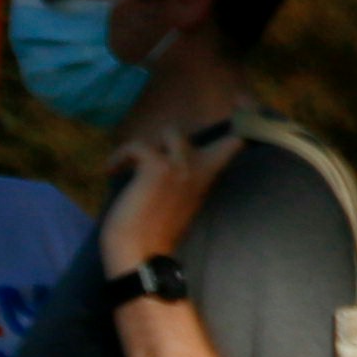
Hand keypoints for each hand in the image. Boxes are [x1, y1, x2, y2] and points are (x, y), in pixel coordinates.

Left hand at [99, 118, 242, 275]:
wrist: (138, 256)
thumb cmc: (153, 237)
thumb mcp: (177, 204)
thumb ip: (182, 180)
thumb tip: (164, 161)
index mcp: (207, 179)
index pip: (237, 142)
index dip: (245, 120)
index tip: (243, 100)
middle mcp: (200, 169)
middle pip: (202, 132)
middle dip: (185, 135)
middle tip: (158, 147)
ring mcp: (181, 166)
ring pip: (172, 131)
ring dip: (150, 146)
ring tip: (128, 165)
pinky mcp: (157, 166)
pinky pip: (137, 146)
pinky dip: (119, 157)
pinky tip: (111, 171)